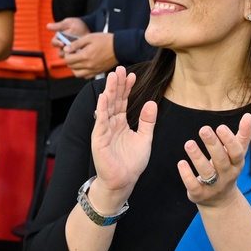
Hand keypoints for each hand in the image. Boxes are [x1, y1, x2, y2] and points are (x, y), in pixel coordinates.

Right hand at [48, 18, 90, 55]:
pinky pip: (75, 59)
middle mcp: (63, 46)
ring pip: (67, 58)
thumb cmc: (76, 24)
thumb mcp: (68, 23)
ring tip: (77, 52)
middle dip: (64, 52)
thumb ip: (59, 26)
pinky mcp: (77, 54)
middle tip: (70, 50)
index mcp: (59, 39)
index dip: (57, 43)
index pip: (54, 43)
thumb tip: (47, 26)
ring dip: (71, 56)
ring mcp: (70, 51)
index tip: (62, 43)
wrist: (88, 27)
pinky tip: (81, 53)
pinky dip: (77, 57)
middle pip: (60, 53)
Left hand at [62, 33, 116, 78]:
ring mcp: (93, 70)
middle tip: (73, 54)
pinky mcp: (98, 72)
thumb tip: (65, 49)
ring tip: (77, 60)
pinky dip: (82, 72)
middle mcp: (88, 65)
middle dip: (69, 60)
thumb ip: (76, 44)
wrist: (119, 47)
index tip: (69, 50)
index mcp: (85, 56)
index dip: (66, 54)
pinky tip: (84, 65)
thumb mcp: (89, 37)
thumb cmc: (105, 40)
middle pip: (71, 67)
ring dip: (74, 68)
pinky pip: (86, 76)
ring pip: (77, 74)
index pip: (68, 60)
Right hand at [90, 66, 156, 194]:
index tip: (133, 75)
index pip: (123, 101)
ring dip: (109, 91)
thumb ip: (147, 121)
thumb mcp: (144, 138)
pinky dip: (102, 109)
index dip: (127, 88)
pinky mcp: (99, 139)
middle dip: (117, 84)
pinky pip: (100, 121)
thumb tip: (152, 102)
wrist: (122, 182)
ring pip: (106, 107)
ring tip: (112, 76)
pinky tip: (104, 97)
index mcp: (120, 123)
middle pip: (114, 100)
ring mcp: (103, 130)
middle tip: (120, 68)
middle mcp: (110, 124)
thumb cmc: (131, 163)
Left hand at [178, 113, 250, 208]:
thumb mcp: (237, 154)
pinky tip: (181, 163)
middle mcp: (227, 176)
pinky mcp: (199, 194)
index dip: (229, 140)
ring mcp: (213, 186)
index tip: (220, 127)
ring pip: (206, 172)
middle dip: (212, 144)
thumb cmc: (227, 169)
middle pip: (221, 160)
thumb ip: (243, 136)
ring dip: (197, 157)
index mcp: (236, 164)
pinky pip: (193, 185)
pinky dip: (187, 175)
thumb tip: (248, 116)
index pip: (236, 152)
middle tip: (203, 129)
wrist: (220, 201)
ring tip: (189, 143)